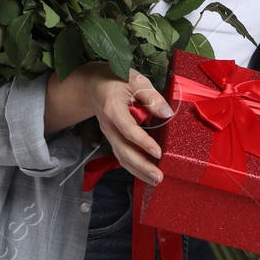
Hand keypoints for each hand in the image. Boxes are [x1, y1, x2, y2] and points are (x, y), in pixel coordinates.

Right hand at [47, 62, 173, 183]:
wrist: (92, 84)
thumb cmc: (115, 79)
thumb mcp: (134, 79)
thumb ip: (151, 95)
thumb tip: (167, 113)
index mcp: (112, 108)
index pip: (128, 129)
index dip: (142, 142)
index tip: (158, 152)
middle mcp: (107, 125)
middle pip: (123, 150)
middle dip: (141, 165)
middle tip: (159, 176)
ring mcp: (108, 134)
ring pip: (121, 157)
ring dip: (138, 171)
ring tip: (155, 180)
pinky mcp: (112, 138)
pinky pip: (121, 155)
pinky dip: (133, 167)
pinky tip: (145, 175)